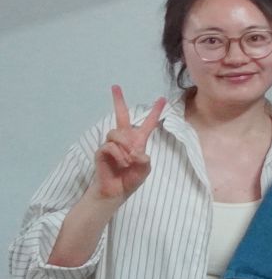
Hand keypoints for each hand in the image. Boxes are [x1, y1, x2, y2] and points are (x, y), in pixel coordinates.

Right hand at [93, 85, 166, 202]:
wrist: (116, 191)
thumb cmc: (131, 179)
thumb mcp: (144, 169)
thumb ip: (144, 160)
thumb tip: (136, 151)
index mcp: (138, 141)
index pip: (147, 124)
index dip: (155, 112)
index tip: (162, 99)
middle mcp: (124, 139)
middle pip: (121, 116)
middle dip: (118, 101)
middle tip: (115, 87)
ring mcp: (112, 144)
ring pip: (117, 133)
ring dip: (125, 146)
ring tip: (128, 160)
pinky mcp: (102, 151)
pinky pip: (110, 146)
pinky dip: (119, 155)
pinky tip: (121, 163)